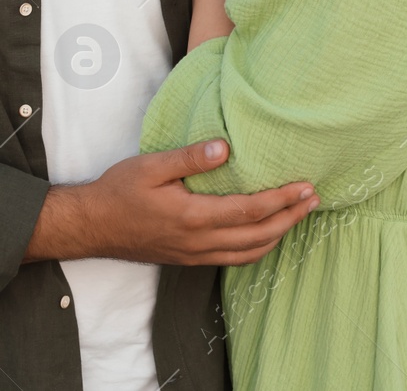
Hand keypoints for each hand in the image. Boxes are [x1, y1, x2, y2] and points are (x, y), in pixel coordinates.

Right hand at [36, 139, 319, 265]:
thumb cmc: (119, 191)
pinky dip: (258, 248)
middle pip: (259, 235)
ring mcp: (196, 255)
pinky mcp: (191, 259)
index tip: (306, 185)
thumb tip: (226, 147)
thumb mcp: (151, 165)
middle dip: (291, 217)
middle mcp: (199, 242)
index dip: (283, 200)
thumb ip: (190, 157)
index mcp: (193, 216)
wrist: (92, 227)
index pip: (251, 211)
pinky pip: (235, 259)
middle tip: (315, 199)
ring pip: (250, 252)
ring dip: (279, 235)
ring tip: (299, 215)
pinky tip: (267, 234)